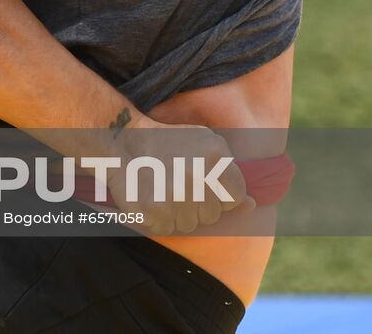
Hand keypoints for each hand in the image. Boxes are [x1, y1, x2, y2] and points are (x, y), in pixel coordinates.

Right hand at [104, 120, 253, 235]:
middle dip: (197, 203)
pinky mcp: (154, 215)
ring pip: (190, 224)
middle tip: (175, 182)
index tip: (200, 182)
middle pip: (212, 213)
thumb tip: (252, 206)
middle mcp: (198, 179)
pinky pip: (167, 229)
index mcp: (216, 158)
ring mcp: (176, 199)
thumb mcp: (204, 144)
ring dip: (178, 213)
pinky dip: (159, 220)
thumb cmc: (166, 143)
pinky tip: (150, 198)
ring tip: (161, 189)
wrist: (120, 141)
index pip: (235, 197)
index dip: (219, 193)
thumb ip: (229, 173)